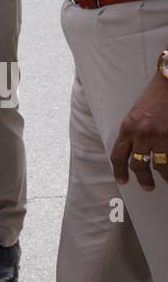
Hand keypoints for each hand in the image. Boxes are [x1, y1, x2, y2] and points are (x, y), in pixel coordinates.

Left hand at [110, 70, 167, 190]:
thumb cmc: (155, 94)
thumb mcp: (136, 113)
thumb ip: (133, 131)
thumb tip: (135, 149)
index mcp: (127, 128)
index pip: (118, 156)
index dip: (120, 171)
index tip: (123, 180)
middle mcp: (141, 134)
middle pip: (138, 165)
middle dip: (142, 178)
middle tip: (147, 187)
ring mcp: (159, 136)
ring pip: (159, 164)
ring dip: (163, 175)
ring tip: (166, 180)